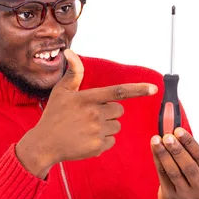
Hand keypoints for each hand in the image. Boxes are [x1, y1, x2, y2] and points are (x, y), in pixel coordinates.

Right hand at [16, 49, 157, 177]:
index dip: (137, 89)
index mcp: (87, 98)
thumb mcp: (61, 92)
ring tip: (86, 129)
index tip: (154, 88)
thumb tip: (69, 51)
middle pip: (119, 110)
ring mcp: (96, 131)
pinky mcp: (97, 147)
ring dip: (106, 127)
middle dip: (109, 112)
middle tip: (89, 116)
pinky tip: (86, 140)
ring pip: (116, 126)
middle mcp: (94, 114)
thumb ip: (73, 72)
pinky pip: (111, 141)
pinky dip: (102, 141)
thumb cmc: (54, 115)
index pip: (117, 91)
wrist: (44, 144)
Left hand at [151, 128, 198, 198]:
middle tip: (168, 136)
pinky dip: (158, 160)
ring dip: (163, 154)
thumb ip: (189, 150)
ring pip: (173, 172)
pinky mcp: (170, 195)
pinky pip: (162, 175)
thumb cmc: (193, 177)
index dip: (190, 143)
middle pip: (188, 167)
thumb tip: (174, 126)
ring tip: (156, 140)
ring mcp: (185, 194)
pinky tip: (154, 148)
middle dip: (177, 150)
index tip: (179, 130)